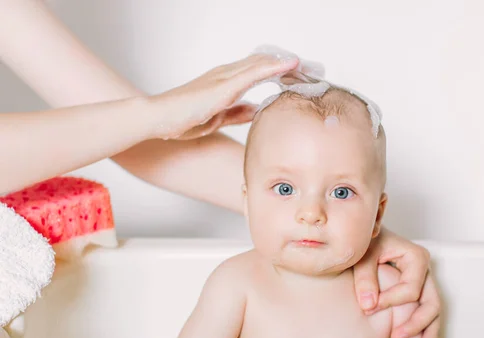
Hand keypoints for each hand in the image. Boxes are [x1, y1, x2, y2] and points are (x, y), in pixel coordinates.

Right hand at [150, 53, 299, 139]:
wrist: (158, 119)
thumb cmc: (181, 119)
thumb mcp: (219, 118)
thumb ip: (239, 113)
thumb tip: (258, 110)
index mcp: (226, 82)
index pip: (259, 70)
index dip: (281, 71)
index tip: (302, 75)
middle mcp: (227, 74)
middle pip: (265, 63)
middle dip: (290, 65)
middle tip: (315, 68)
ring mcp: (225, 77)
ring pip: (263, 63)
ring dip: (287, 63)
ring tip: (310, 64)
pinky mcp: (223, 85)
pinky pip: (254, 72)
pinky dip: (274, 67)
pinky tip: (291, 65)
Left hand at [352, 227, 440, 337]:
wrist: (368, 239)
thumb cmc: (366, 245)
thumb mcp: (363, 257)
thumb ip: (365, 279)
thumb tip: (369, 306)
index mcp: (416, 257)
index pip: (410, 289)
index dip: (391, 302)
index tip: (369, 308)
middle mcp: (426, 270)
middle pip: (430, 302)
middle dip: (416, 323)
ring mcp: (426, 281)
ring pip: (434, 310)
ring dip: (428, 331)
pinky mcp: (421, 290)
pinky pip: (429, 312)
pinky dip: (427, 329)